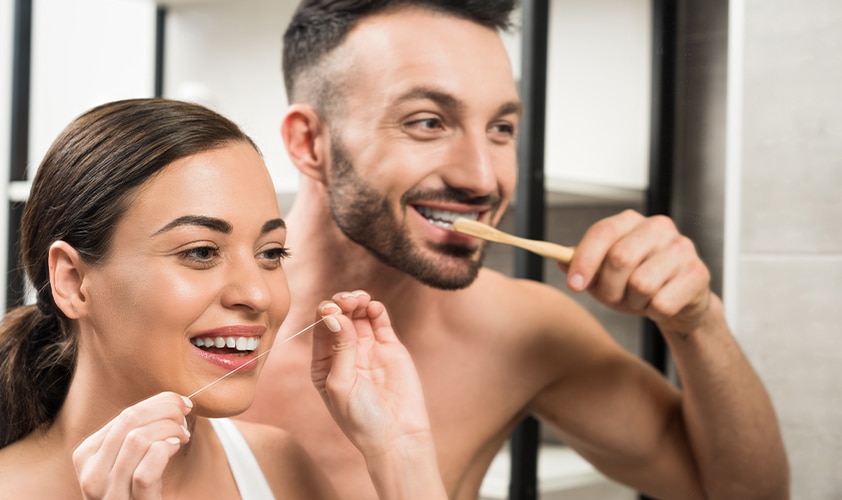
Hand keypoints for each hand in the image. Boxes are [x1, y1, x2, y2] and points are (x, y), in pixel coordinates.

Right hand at [72, 392, 192, 499]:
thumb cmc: (139, 488)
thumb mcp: (130, 458)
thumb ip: (139, 431)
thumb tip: (174, 401)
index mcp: (87, 455)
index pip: (125, 415)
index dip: (159, 403)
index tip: (182, 404)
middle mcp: (90, 474)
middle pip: (131, 420)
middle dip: (166, 410)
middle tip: (186, 415)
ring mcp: (107, 493)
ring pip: (138, 440)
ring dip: (170, 429)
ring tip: (183, 435)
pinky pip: (146, 471)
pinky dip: (165, 451)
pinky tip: (176, 448)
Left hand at [311, 290, 431, 455]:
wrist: (397, 435)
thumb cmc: (362, 418)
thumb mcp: (341, 384)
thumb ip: (339, 348)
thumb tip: (334, 313)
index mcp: (323, 364)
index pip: (320, 329)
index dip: (324, 314)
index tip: (330, 308)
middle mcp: (344, 353)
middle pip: (339, 317)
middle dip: (341, 303)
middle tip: (347, 300)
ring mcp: (367, 348)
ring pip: (359, 314)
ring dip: (356, 301)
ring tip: (359, 299)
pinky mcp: (390, 347)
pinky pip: (380, 321)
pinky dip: (376, 310)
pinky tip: (372, 307)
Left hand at [561, 210, 711, 334]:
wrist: (679, 301)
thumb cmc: (637, 282)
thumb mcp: (604, 273)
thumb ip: (582, 264)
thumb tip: (560, 259)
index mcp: (630, 221)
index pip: (603, 232)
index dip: (585, 260)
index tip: (574, 285)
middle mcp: (658, 227)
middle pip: (620, 258)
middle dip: (609, 288)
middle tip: (612, 298)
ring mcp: (682, 248)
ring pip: (641, 284)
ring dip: (633, 302)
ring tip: (640, 299)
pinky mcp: (699, 273)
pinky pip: (662, 303)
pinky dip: (654, 312)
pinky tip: (660, 305)